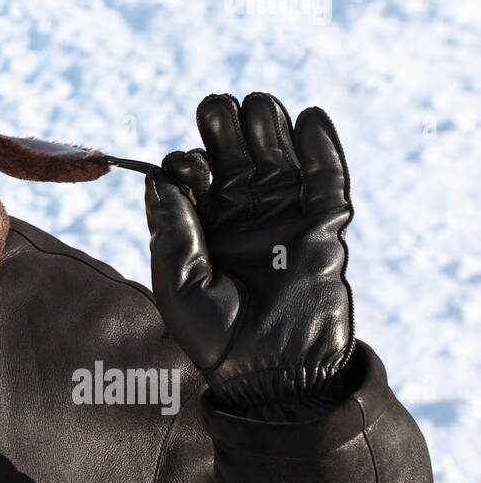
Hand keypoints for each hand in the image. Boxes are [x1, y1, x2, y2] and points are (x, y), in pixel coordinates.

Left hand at [141, 92, 356, 410]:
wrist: (274, 377)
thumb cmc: (216, 339)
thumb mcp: (177, 286)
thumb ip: (170, 232)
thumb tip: (156, 177)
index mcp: (199, 227)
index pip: (191, 177)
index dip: (187, 165)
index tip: (189, 170)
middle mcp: (239, 217)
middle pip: (232, 157)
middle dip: (224, 129)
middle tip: (218, 107)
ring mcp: (281, 219)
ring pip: (276, 160)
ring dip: (267, 129)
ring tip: (257, 106)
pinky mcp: (321, 229)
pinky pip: (326, 182)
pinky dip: (322, 148)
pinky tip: (309, 118)